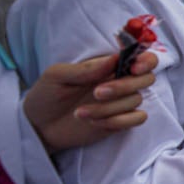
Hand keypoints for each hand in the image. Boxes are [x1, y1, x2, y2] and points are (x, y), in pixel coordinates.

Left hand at [25, 51, 157, 153]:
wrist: (37, 125)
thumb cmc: (46, 95)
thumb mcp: (58, 75)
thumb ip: (87, 68)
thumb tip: (115, 58)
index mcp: (108, 66)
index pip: (142, 58)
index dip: (146, 60)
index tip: (134, 67)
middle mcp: (120, 82)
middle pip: (146, 78)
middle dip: (124, 86)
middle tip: (97, 92)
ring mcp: (121, 102)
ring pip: (135, 100)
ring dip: (108, 108)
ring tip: (79, 112)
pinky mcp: (120, 121)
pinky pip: (136, 119)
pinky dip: (117, 121)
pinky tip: (93, 121)